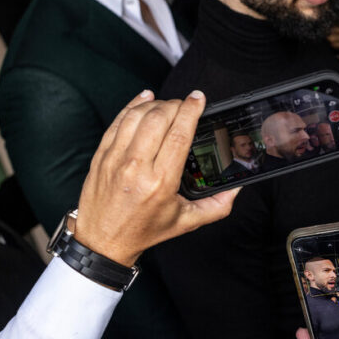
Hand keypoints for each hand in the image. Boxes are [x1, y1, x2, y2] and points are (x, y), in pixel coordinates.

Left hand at [74, 90, 239, 266]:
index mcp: (160, 183)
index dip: (191, 111)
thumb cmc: (144, 230)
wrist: (102, 240)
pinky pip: (118, 121)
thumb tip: (236, 188)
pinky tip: (145, 98)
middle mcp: (136, 168)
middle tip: (185, 104)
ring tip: (168, 105)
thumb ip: (216, 205)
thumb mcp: (185, 221)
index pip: (179, 134)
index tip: (198, 99)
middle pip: (158, 119)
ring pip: (137, 116)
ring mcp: (115, 160)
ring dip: (156, 104)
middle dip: (176, 104)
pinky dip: (133, 105)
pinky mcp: (101, 155)